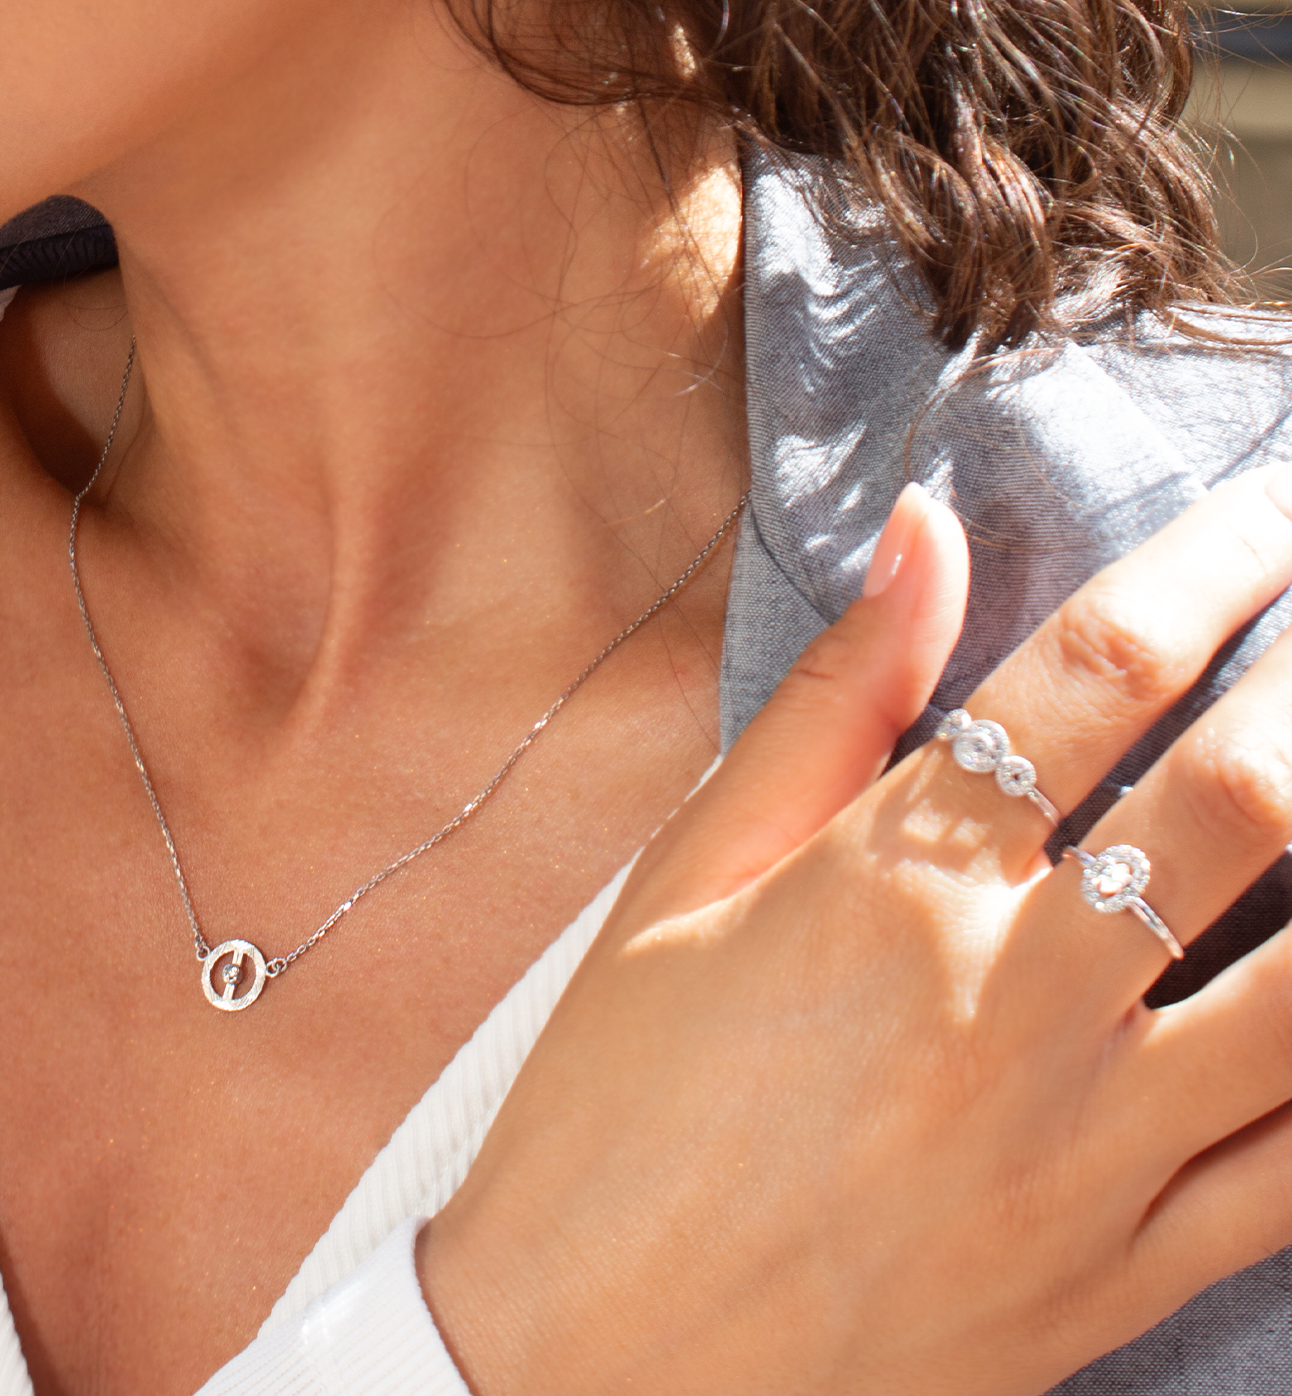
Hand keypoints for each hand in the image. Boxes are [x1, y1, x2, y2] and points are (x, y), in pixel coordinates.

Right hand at [419, 473, 1291, 1394]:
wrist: (592, 1376)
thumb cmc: (615, 1109)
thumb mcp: (683, 882)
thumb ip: (830, 705)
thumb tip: (925, 536)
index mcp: (894, 887)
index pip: (1098, 675)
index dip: (1211, 563)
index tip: (1273, 505)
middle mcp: (1020, 1004)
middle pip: (1250, 800)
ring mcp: (1096, 1151)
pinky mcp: (1129, 1274)